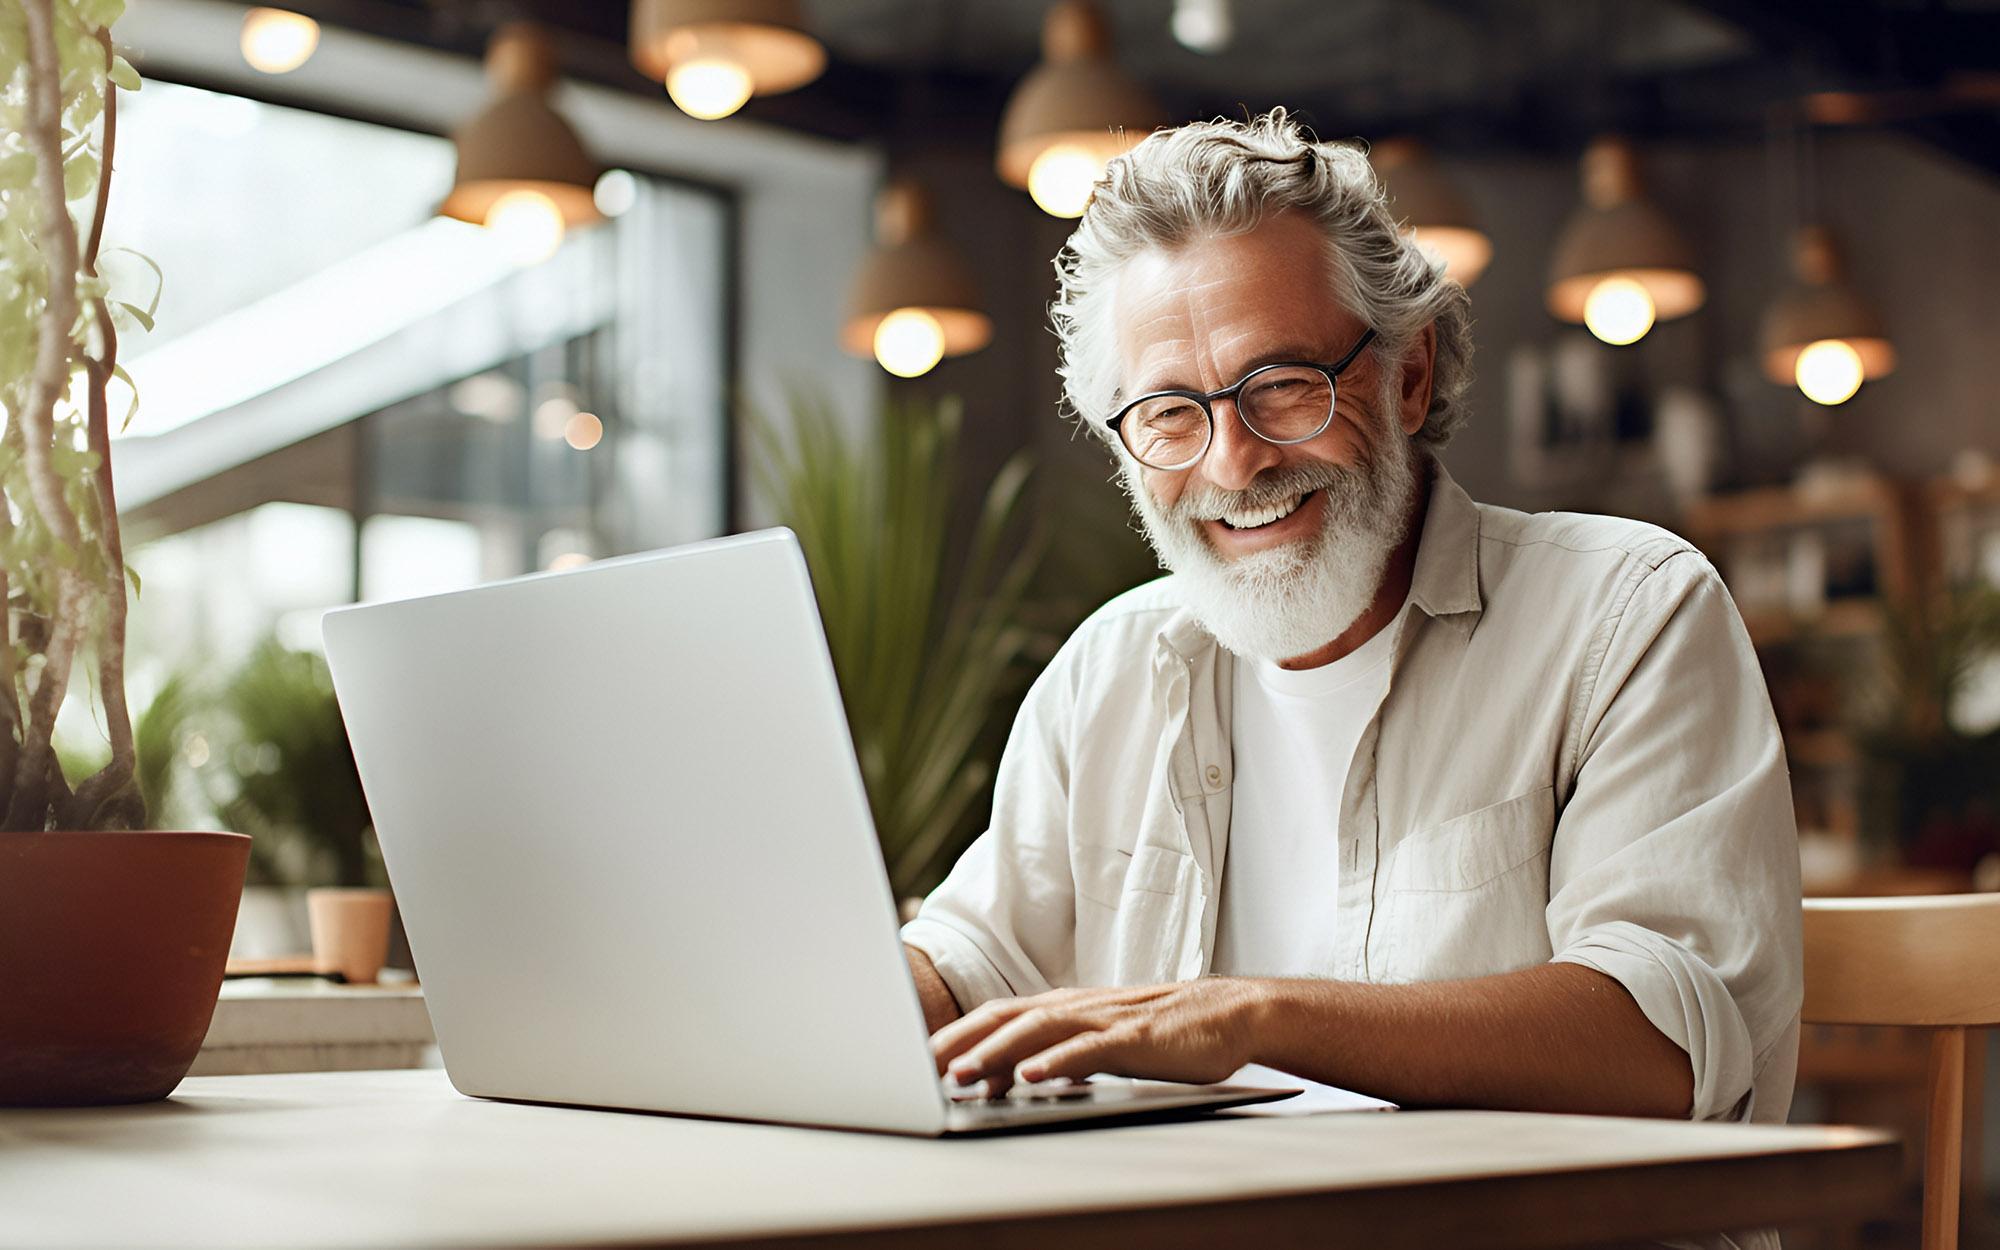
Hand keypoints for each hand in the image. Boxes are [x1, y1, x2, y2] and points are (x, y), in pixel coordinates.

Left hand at [929, 979, 1264, 1095]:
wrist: (1229, 1014)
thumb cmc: (1160, 1034)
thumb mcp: (1096, 1044)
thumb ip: (1048, 1057)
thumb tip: (996, 1081)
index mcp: (1063, 1006)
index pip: (996, 1015)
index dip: (954, 1034)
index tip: (914, 1057)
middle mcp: (1076, 1006)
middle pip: (1005, 1017)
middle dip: (958, 1041)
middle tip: (917, 1067)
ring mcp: (1104, 1019)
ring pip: (1038, 1030)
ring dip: (995, 1052)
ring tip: (961, 1074)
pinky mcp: (1134, 1038)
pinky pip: (1088, 1050)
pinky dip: (1057, 1062)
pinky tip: (1032, 1078)